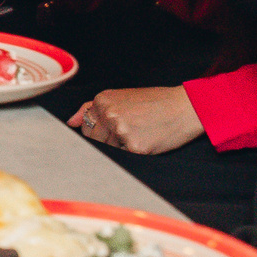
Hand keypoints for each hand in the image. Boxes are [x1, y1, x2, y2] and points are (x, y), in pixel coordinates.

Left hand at [68, 86, 204, 154]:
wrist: (185, 106)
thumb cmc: (155, 103)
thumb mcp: (121, 98)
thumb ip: (92, 108)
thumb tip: (71, 122)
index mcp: (103, 100)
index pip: (87, 127)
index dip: (100, 134)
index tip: (112, 133)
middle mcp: (108, 114)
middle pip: (94, 141)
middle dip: (109, 142)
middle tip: (132, 132)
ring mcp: (120, 130)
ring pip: (109, 151)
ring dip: (122, 148)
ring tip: (141, 132)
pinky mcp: (134, 147)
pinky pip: (125, 158)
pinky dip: (135, 153)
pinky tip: (147, 140)